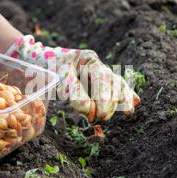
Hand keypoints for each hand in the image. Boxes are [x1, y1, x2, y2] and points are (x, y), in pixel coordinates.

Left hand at [6, 35, 139, 120]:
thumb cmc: (47, 68)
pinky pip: (115, 86)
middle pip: (112, 81)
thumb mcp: (57, 78)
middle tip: (103, 118)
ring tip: (129, 111)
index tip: (97, 115)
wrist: (41, 60)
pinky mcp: (99, 81)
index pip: (101, 79)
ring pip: (116, 83)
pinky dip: (125, 93)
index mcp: (88, 59)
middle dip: (110, 101)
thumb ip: (74, 92)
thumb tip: (89, 111)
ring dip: (123, 97)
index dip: (102, 98)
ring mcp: (99, 71)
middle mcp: (97, 64)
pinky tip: (135, 101)